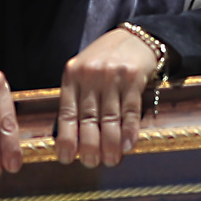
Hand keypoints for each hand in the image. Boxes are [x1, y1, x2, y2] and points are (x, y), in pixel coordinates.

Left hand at [56, 29, 159, 167]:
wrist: (134, 37)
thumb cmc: (105, 59)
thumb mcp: (83, 72)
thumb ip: (77, 97)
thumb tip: (72, 137)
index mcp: (73, 75)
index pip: (68, 113)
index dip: (67, 138)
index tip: (66, 158)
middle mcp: (90, 76)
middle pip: (89, 118)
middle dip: (90, 146)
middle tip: (92, 163)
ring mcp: (112, 76)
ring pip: (110, 118)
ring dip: (111, 144)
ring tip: (111, 161)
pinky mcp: (133, 78)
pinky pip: (130, 110)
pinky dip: (130, 130)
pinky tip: (129, 145)